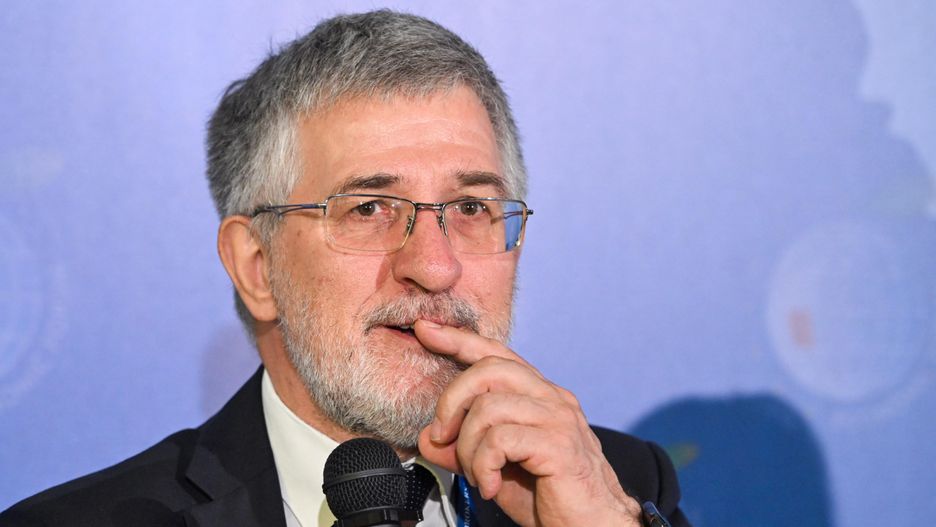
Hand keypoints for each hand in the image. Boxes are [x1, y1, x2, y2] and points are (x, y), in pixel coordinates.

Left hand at [414, 320, 642, 526]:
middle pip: (488, 369)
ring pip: (488, 406)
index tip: (426, 329)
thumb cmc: (550, 498)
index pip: (495, 354)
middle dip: (451, 401)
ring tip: (476, 475)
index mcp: (538, 395)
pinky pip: (500, 439)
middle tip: (442, 436)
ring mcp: (558, 418)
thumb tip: (428, 439)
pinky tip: (489, 486)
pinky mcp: (559, 444)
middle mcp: (551, 398)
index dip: (459, 339)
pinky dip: (482, 465)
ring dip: (467, 446)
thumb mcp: (495, 468)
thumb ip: (464, 449)